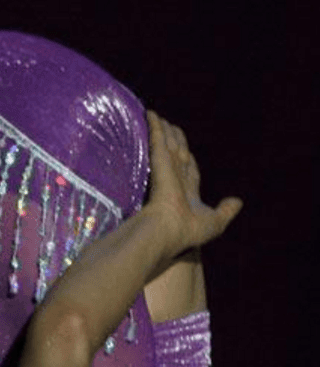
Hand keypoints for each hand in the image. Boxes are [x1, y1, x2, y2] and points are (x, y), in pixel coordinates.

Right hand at [145, 111, 242, 256]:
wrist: (170, 230)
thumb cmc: (189, 230)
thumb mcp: (215, 222)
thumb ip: (226, 210)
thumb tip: (238, 201)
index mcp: (188, 193)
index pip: (189, 170)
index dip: (188, 161)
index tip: (187, 153)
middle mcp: (177, 178)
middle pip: (177, 153)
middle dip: (175, 141)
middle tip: (171, 128)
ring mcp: (167, 168)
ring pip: (168, 143)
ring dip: (164, 130)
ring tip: (159, 118)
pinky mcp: (159, 160)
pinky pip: (158, 138)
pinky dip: (155, 125)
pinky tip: (151, 114)